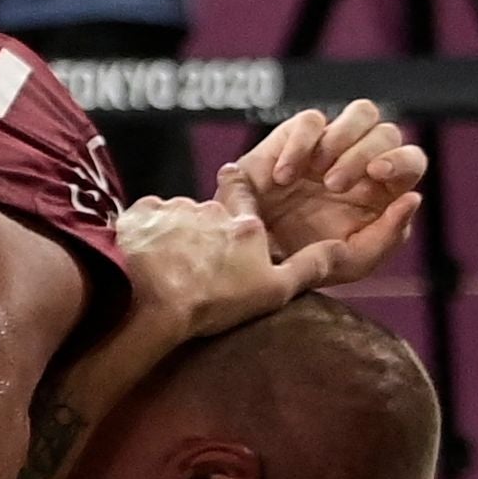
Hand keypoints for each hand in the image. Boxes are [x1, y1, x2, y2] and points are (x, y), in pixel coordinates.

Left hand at [109, 189, 340, 356]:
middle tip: (191, 259)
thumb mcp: (274, 291)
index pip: (244, 194)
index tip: (232, 175)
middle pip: (205, 215)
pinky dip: (141, 235)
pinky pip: (141, 221)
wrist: (154, 302)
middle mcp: (210, 210)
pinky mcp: (137, 219)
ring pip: (172, 217)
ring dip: (169, 235)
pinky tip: (139, 258)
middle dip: (199, 230)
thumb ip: (308, 267)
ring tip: (163, 265)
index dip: (239, 187)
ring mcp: (171, 212)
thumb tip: (340, 248)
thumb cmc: (215, 301)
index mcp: (244, 226)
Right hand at [218, 99, 427, 283]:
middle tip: (333, 185)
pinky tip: (283, 177)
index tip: (377, 173)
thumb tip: (413, 198)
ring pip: (363, 113)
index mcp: (381, 192)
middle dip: (363, 155)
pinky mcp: (296, 137)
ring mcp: (330, 147)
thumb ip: (388, 237)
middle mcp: (361, 164)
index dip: (401, 160)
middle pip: (388, 132)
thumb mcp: (351, 263)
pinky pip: (313, 120)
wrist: (249, 257)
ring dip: (343, 139)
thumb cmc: (303, 260)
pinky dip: (300, 146)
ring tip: (317, 174)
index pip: (411, 160)